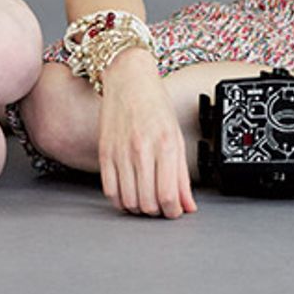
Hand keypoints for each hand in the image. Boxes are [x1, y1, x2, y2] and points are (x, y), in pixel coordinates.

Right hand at [97, 47, 196, 217]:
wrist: (129, 81)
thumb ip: (182, 175)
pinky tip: (129, 196)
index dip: (173, 212)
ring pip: (129, 201)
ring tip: (146, 201)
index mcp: (165, 144)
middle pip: (148, 202)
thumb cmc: (155, 106)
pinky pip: (110, 191)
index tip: (175, 211)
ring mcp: (121, 153)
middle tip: (162, 207)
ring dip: (139, 208)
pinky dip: (120, 201)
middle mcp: (142, 150)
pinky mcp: (105, 153)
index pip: (168, 195)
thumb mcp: (176, 137)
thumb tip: (188, 204)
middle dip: (157, 212)